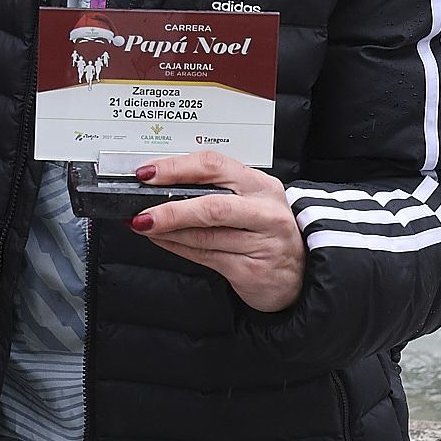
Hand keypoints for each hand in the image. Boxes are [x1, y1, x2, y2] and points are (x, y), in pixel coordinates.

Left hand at [128, 153, 305, 312]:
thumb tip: (159, 182)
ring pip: (204, 235)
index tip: (147, 173)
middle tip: (141, 211)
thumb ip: (213, 189)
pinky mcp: (252, 270)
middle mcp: (266, 212)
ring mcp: (262, 243)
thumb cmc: (264, 230)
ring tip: (143, 224)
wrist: (299, 273)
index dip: (176, 168)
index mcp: (261, 185)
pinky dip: (177, 247)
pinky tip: (162, 240)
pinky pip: (205, 256)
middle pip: (212, 205)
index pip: (214, 166)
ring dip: (167, 230)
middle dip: (170, 208)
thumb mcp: (248, 201)